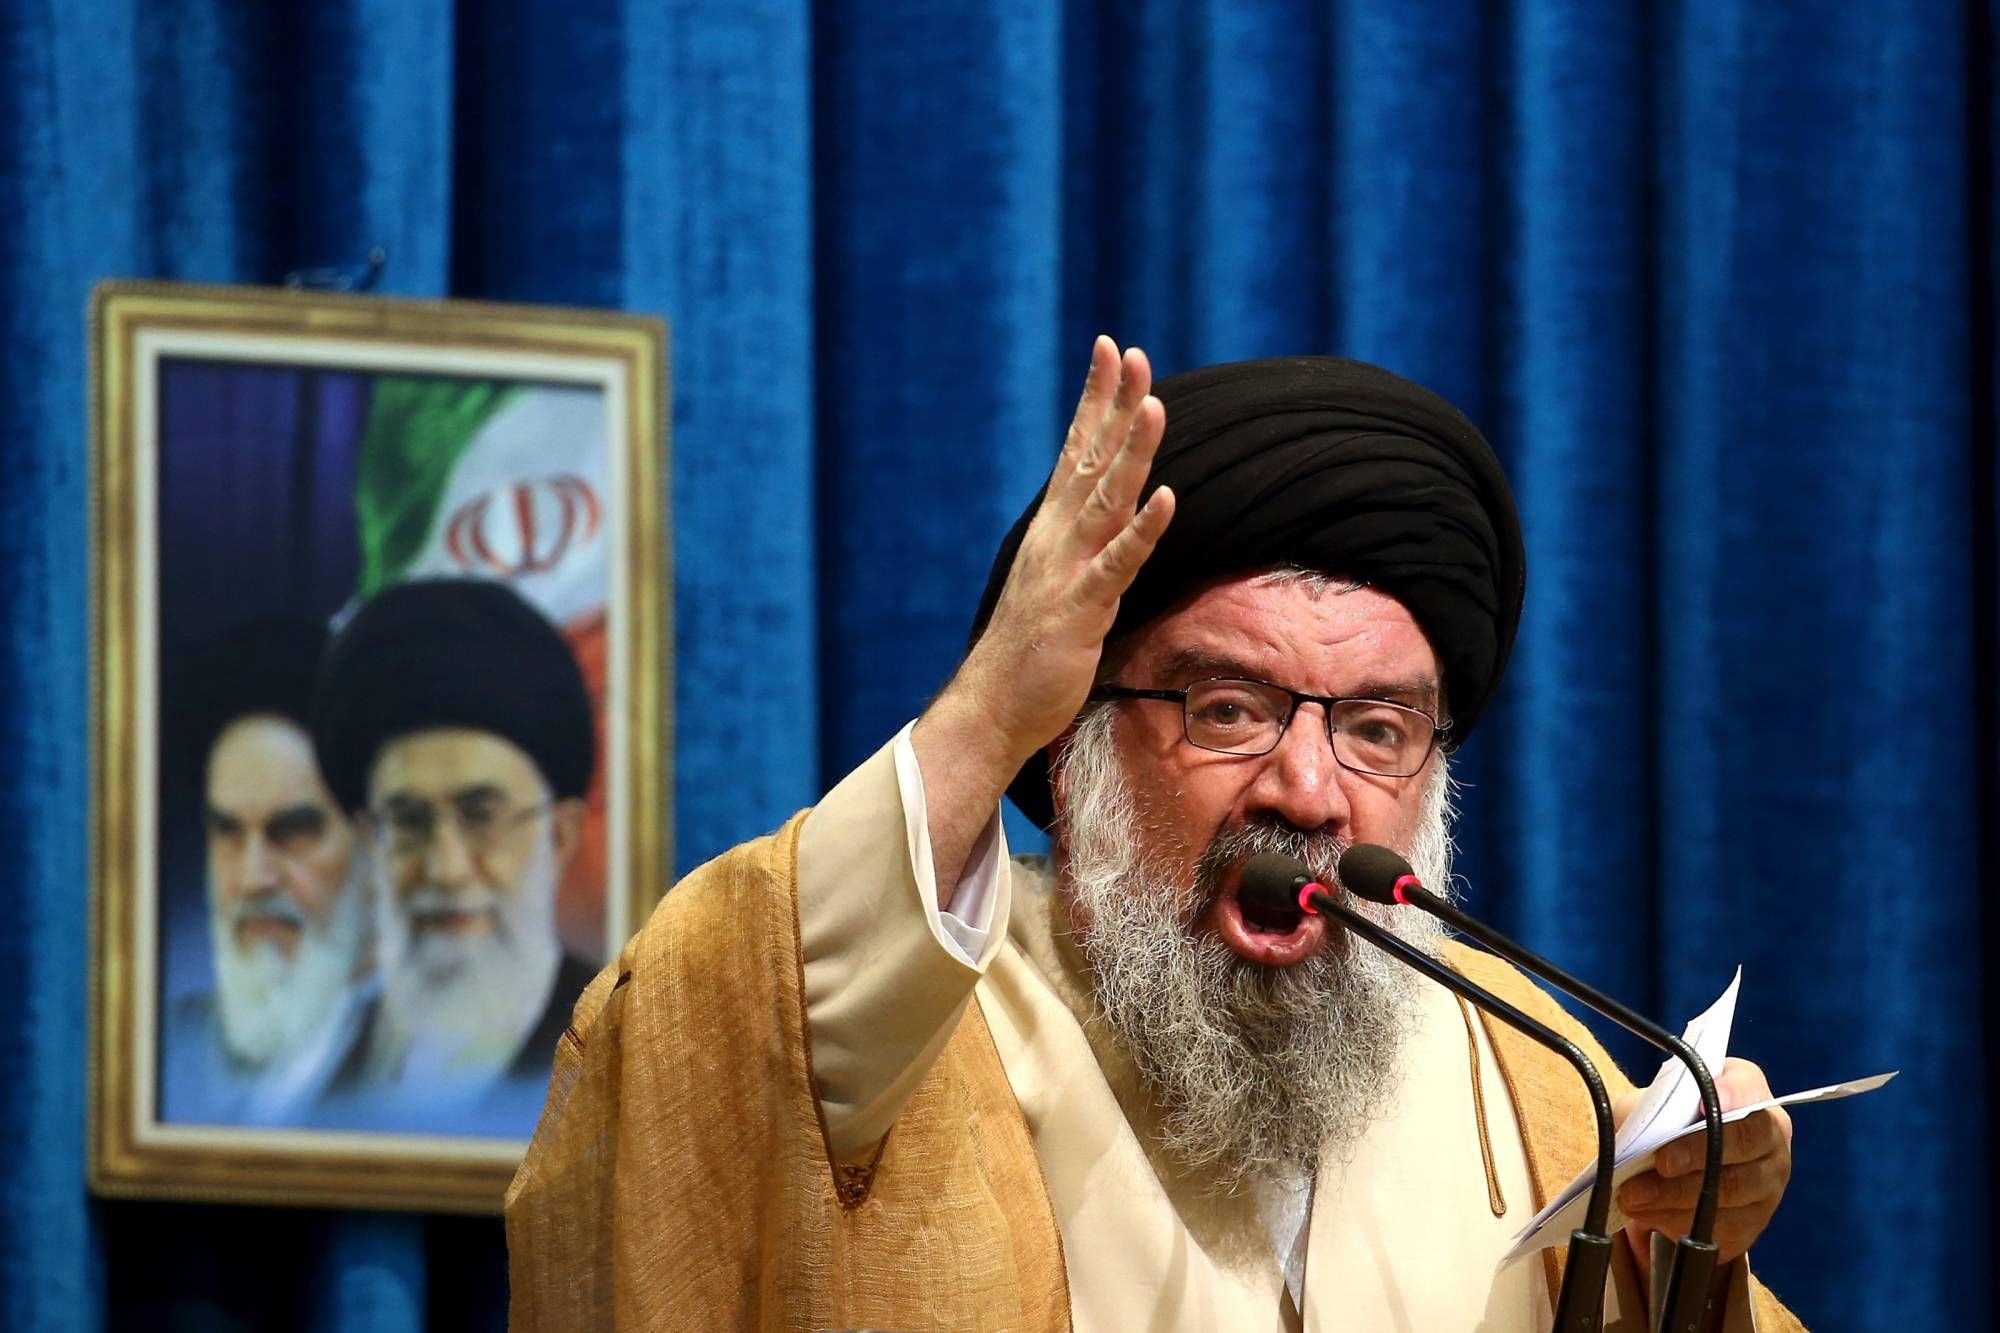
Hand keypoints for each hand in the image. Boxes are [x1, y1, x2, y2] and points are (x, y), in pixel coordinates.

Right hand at [933, 336, 1174, 769]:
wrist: (992, 708)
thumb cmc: (1029, 652)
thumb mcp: (1059, 584)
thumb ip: (1083, 546)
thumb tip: (1113, 516)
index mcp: (1052, 530)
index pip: (1076, 450)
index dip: (1095, 399)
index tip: (1110, 350)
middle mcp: (1057, 539)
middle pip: (1091, 459)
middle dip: (1114, 404)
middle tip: (1134, 354)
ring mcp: (1067, 571)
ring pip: (1106, 500)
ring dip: (1131, 452)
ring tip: (1155, 405)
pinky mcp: (1080, 609)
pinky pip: (1117, 564)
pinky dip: (1141, 531)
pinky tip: (1165, 498)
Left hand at [1616, 1057, 1792, 1276]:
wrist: (1681, 1164)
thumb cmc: (1671, 1124)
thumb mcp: (1656, 1104)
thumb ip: (1651, 1107)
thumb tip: (1638, 1132)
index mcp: (1750, 1095)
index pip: (1750, 1087)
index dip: (1730, 1093)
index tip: (1700, 1102)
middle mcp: (1770, 1138)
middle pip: (1745, 1143)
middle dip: (1698, 1152)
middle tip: (1661, 1162)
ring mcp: (1768, 1184)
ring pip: (1731, 1190)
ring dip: (1677, 1194)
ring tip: (1634, 1194)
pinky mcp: (1754, 1222)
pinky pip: (1722, 1225)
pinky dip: (1680, 1220)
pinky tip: (1647, 1214)